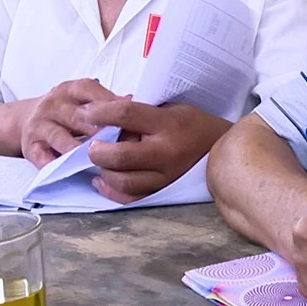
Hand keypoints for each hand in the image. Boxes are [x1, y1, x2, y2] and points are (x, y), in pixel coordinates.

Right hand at [18, 78, 123, 166]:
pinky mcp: (30, 146)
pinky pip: (41, 156)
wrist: (25, 119)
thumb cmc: (64, 110)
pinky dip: (53, 164)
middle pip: (76, 116)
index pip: (87, 90)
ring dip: (76, 147)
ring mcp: (40, 126)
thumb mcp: (82, 99)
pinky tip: (66, 170)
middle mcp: (53, 105)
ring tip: (93, 157)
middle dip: (97, 129)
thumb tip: (132, 102)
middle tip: (117, 141)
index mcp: (69, 90)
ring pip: (58, 136)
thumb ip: (106, 101)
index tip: (126, 116)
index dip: (107, 102)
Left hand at [82, 101, 231, 202]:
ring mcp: (165, 176)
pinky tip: (102, 180)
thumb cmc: (192, 124)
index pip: (127, 114)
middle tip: (90, 144)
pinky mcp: (163, 191)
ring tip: (99, 160)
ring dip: (103, 171)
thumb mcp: (171, 107)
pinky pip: (130, 198)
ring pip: (123, 181)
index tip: (86, 111)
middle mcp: (166, 152)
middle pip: (120, 155)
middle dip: (97, 150)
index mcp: (168, 124)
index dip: (100, 112)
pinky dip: (111, 191)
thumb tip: (104, 113)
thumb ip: (141, 111)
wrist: (220, 149)